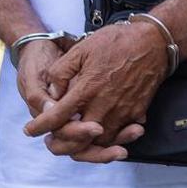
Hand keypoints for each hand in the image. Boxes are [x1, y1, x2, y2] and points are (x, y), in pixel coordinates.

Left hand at [24, 21, 165, 162]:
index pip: (57, 117)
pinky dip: (107, 140)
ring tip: (72, 141)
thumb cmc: (118, 41)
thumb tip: (52, 92)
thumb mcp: (82, 48)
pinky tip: (99, 135)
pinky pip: (119, 134)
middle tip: (51, 141)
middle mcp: (104, 104)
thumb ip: (61, 71)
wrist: (156, 41)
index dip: (40, 127)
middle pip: (77, 140)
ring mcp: (122, 110)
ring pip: (99, 142)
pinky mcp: (137, 111)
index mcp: (87, 89)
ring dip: (84, 146)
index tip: (30, 130)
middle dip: (60, 145)